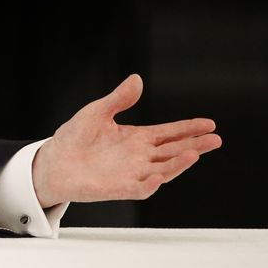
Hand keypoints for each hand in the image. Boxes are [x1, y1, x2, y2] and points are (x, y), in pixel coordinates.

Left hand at [32, 74, 220, 208]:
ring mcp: (131, 173)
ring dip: (178, 164)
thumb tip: (137, 78)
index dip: (188, 128)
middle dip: (194, 145)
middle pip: (173, 151)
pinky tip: (159, 177)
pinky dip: (150, 184)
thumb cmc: (74, 138)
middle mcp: (139, 157)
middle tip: (215, 139)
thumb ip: (119, 98)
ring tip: (194, 154)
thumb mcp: (97, 112)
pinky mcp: (118, 188)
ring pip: (162, 170)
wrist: (53, 162)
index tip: (209, 123)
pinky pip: (139, 188)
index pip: (169, 133)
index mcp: (136, 138)